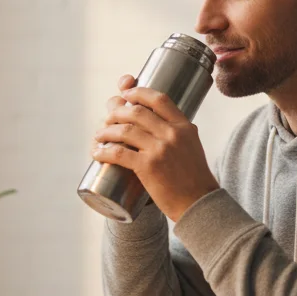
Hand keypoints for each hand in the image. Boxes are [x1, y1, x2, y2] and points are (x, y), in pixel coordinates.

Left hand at [91, 75, 218, 221]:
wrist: (199, 203)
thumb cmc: (195, 179)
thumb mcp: (193, 146)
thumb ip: (181, 133)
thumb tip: (170, 122)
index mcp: (184, 126)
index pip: (159, 99)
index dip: (138, 92)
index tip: (125, 94)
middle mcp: (172, 134)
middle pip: (136, 112)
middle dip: (116, 112)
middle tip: (107, 119)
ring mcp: (159, 149)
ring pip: (124, 130)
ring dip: (106, 131)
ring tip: (99, 136)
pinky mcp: (148, 166)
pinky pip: (119, 153)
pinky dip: (104, 151)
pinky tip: (97, 153)